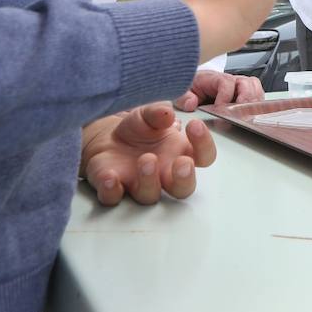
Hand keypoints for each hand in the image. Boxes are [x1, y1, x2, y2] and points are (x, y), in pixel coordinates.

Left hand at [80, 103, 216, 205]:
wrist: (106, 138)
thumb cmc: (138, 129)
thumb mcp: (148, 114)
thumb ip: (157, 113)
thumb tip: (167, 114)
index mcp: (180, 153)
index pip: (204, 157)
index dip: (204, 145)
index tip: (194, 125)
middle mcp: (164, 174)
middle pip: (183, 189)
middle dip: (185, 178)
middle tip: (182, 163)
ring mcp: (139, 184)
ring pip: (149, 195)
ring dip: (149, 180)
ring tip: (146, 159)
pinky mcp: (113, 189)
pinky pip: (113, 197)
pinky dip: (111, 190)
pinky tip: (111, 177)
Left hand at [174, 70, 263, 111]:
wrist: (192, 87)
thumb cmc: (189, 89)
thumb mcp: (181, 92)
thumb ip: (184, 97)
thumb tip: (191, 103)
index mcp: (212, 78)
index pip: (226, 82)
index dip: (226, 96)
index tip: (220, 110)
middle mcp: (228, 80)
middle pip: (246, 82)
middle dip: (245, 99)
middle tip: (240, 113)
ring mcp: (237, 85)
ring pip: (254, 87)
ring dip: (253, 100)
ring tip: (248, 114)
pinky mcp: (243, 93)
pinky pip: (256, 93)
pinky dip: (257, 103)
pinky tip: (251, 113)